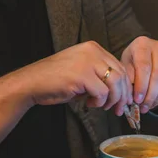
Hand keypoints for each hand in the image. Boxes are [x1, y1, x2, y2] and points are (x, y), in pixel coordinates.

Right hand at [16, 41, 132, 115]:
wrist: (32, 83)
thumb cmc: (56, 81)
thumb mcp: (82, 73)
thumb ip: (100, 77)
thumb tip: (121, 94)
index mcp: (93, 48)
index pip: (120, 67)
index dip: (125, 87)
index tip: (123, 101)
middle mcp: (92, 51)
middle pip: (121, 75)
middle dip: (122, 96)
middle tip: (118, 109)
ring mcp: (87, 61)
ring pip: (115, 83)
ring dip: (112, 99)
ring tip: (102, 107)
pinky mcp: (81, 75)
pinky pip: (102, 92)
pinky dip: (99, 102)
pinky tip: (89, 104)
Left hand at [121, 36, 157, 113]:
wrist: (144, 52)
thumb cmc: (132, 60)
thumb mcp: (124, 65)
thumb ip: (127, 79)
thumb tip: (131, 97)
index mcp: (143, 44)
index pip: (144, 67)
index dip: (141, 86)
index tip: (137, 100)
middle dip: (150, 95)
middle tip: (143, 107)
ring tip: (149, 106)